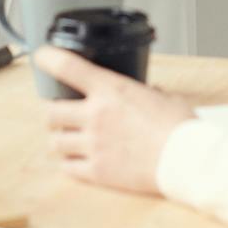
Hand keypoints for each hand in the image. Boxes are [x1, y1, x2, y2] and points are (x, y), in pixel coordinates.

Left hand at [35, 47, 194, 193]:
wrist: (186, 161)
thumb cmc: (180, 128)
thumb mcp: (162, 97)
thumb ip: (146, 93)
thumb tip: (149, 93)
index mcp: (110, 90)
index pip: (67, 67)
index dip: (48, 58)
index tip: (41, 56)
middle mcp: (95, 115)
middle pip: (50, 112)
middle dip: (51, 112)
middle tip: (59, 113)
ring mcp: (94, 145)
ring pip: (55, 142)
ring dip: (59, 139)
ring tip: (68, 139)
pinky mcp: (98, 171)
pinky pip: (67, 167)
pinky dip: (69, 163)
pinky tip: (78, 160)